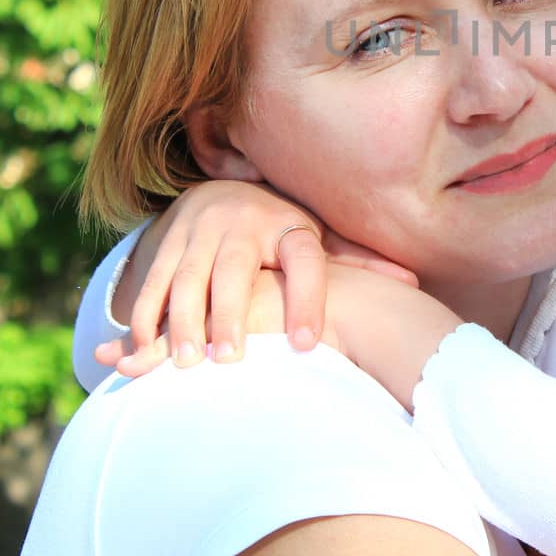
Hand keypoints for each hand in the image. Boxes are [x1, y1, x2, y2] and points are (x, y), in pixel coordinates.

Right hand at [91, 180, 417, 375]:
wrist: (223, 191)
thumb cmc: (281, 230)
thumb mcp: (318, 237)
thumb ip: (356, 262)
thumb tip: (412, 282)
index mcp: (289, 225)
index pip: (303, 261)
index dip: (306, 301)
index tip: (306, 345)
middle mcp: (242, 222)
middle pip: (234, 269)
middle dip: (229, 314)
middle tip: (229, 360)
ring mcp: (200, 229)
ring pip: (187, 276)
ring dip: (182, 320)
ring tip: (185, 363)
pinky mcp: (166, 241)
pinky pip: (153, 280)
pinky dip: (146, 314)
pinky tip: (143, 349)